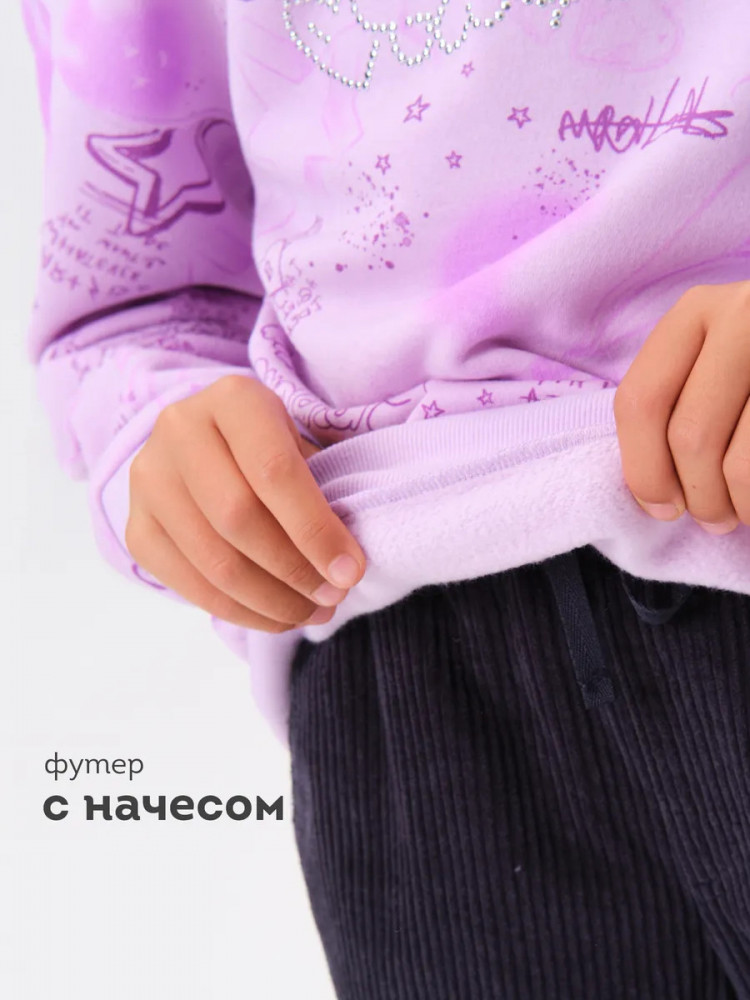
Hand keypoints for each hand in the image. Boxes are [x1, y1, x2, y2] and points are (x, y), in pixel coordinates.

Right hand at [125, 375, 365, 631]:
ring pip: (213, 560)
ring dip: (270, 601)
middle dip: (295, 570)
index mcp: (232, 399)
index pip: (273, 471)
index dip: (315, 529)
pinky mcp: (137, 528)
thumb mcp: (301, 446)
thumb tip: (344, 566)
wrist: (206, 445)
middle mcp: (179, 430)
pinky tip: (273, 616)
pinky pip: (187, 585)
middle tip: (332, 598)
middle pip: (238, 518)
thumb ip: (324, 492)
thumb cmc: (271, 448)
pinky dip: (238, 611)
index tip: (350, 572)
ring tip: (309, 613)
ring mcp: (148, 480)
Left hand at [614, 281, 749, 534]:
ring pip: (740, 465)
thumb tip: (652, 492)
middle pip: (691, 435)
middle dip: (699, 498)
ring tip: (747, 513)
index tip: (662, 507)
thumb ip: (679, 406)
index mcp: (698, 310)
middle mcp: (745, 314)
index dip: (643, 468)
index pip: (641, 400)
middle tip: (714, 520)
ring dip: (741, 507)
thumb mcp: (717, 365)